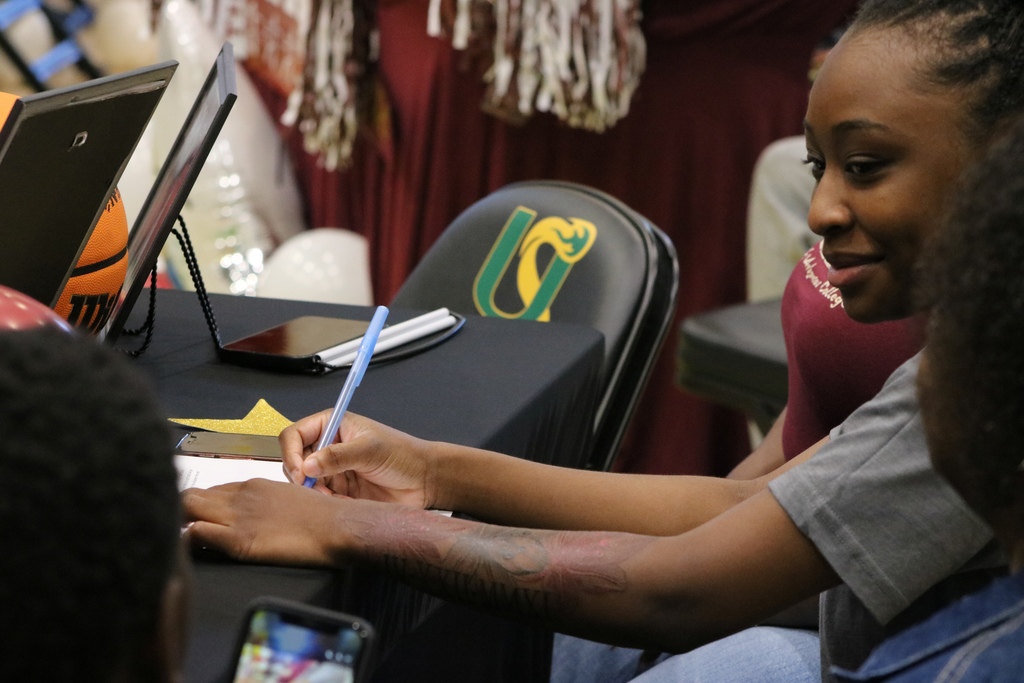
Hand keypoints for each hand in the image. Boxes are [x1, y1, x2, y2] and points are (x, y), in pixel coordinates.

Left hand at [182, 479, 356, 564]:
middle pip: (192, 497)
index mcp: (252, 485)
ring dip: (179, 521)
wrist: (336, 525)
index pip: (211, 491)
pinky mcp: (239, 541)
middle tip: (176, 527)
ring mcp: (238, 518)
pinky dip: (187, 540)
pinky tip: (186, 547)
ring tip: (177, 537)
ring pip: (187, 509)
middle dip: (180, 511)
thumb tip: (252, 514)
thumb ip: (264, 503)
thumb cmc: (320, 516)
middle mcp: (240, 497)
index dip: (201, 506)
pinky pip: (198, 534)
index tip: (196, 518)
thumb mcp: (287, 497)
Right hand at [280, 411, 433, 507]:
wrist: (424, 481)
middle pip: (295, 461)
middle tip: (315, 487)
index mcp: (333, 425)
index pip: (295, 435)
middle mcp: (329, 446)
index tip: (300, 472)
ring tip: (334, 496)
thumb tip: (308, 466)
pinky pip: (321, 499)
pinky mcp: (340, 490)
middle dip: (301, 477)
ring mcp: (333, 469)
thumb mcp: (370, 450)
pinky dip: (327, 503)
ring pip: (306, 483)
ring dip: (315, 492)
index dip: (291, 453)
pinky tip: (343, 502)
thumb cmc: (404, 454)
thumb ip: (338, 456)